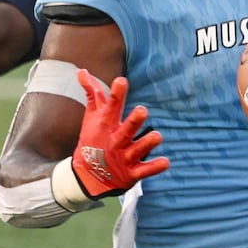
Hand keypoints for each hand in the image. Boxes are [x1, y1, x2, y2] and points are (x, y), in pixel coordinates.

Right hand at [71, 70, 168, 198]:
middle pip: (126, 130)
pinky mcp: (131, 173)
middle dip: (133, 121)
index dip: (117, 94)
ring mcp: (124, 158)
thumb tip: (82, 71)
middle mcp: (115, 141)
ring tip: (157, 136)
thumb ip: (92, 94)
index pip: (111, 108)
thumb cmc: (93, 140)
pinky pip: (144, 170)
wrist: (88, 176)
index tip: (122, 81)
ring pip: (137, 150)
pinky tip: (165, 162)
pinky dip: (154, 167)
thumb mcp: (91, 117)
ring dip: (146, 143)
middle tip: (142, 110)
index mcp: (106, 126)